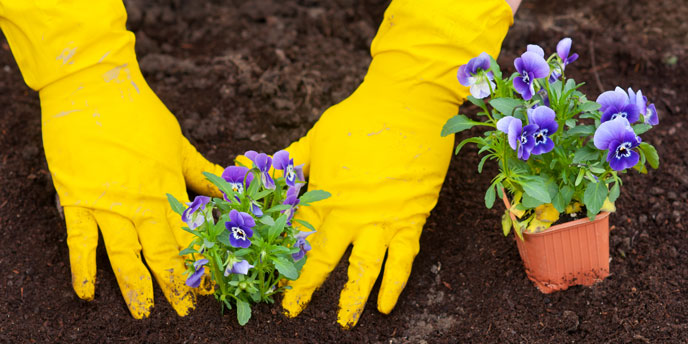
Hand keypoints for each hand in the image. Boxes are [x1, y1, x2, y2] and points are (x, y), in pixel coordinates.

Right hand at [0, 2, 222, 317]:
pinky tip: (87, 293)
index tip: (213, 285)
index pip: (190, 235)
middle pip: (162, 251)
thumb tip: (227, 191)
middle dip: (175, 284)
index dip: (202, 262)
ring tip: (144, 313)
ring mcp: (108, 203)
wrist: (94, 89)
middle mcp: (141, 201)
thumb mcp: (179, 143)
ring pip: (124, 254)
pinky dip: (82, 268)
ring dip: (135, 286)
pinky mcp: (77, 199)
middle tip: (185, 312)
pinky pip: (79, 241)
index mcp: (169, 187)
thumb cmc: (141, 114)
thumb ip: (201, 173)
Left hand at [278, 0, 513, 327]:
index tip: (268, 280)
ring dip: (352, 298)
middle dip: (304, 288)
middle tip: (291, 311)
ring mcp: (381, 218)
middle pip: (322, 258)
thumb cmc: (358, 118)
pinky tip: (386, 305)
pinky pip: (403, 258)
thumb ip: (289, 161)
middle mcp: (349, 212)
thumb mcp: (317, 138)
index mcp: (323, 193)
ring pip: (363, 267)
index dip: (281, 259)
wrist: (408, 103)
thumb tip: (248, 165)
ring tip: (344, 322)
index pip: (295, 236)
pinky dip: (394, 284)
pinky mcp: (411, 218)